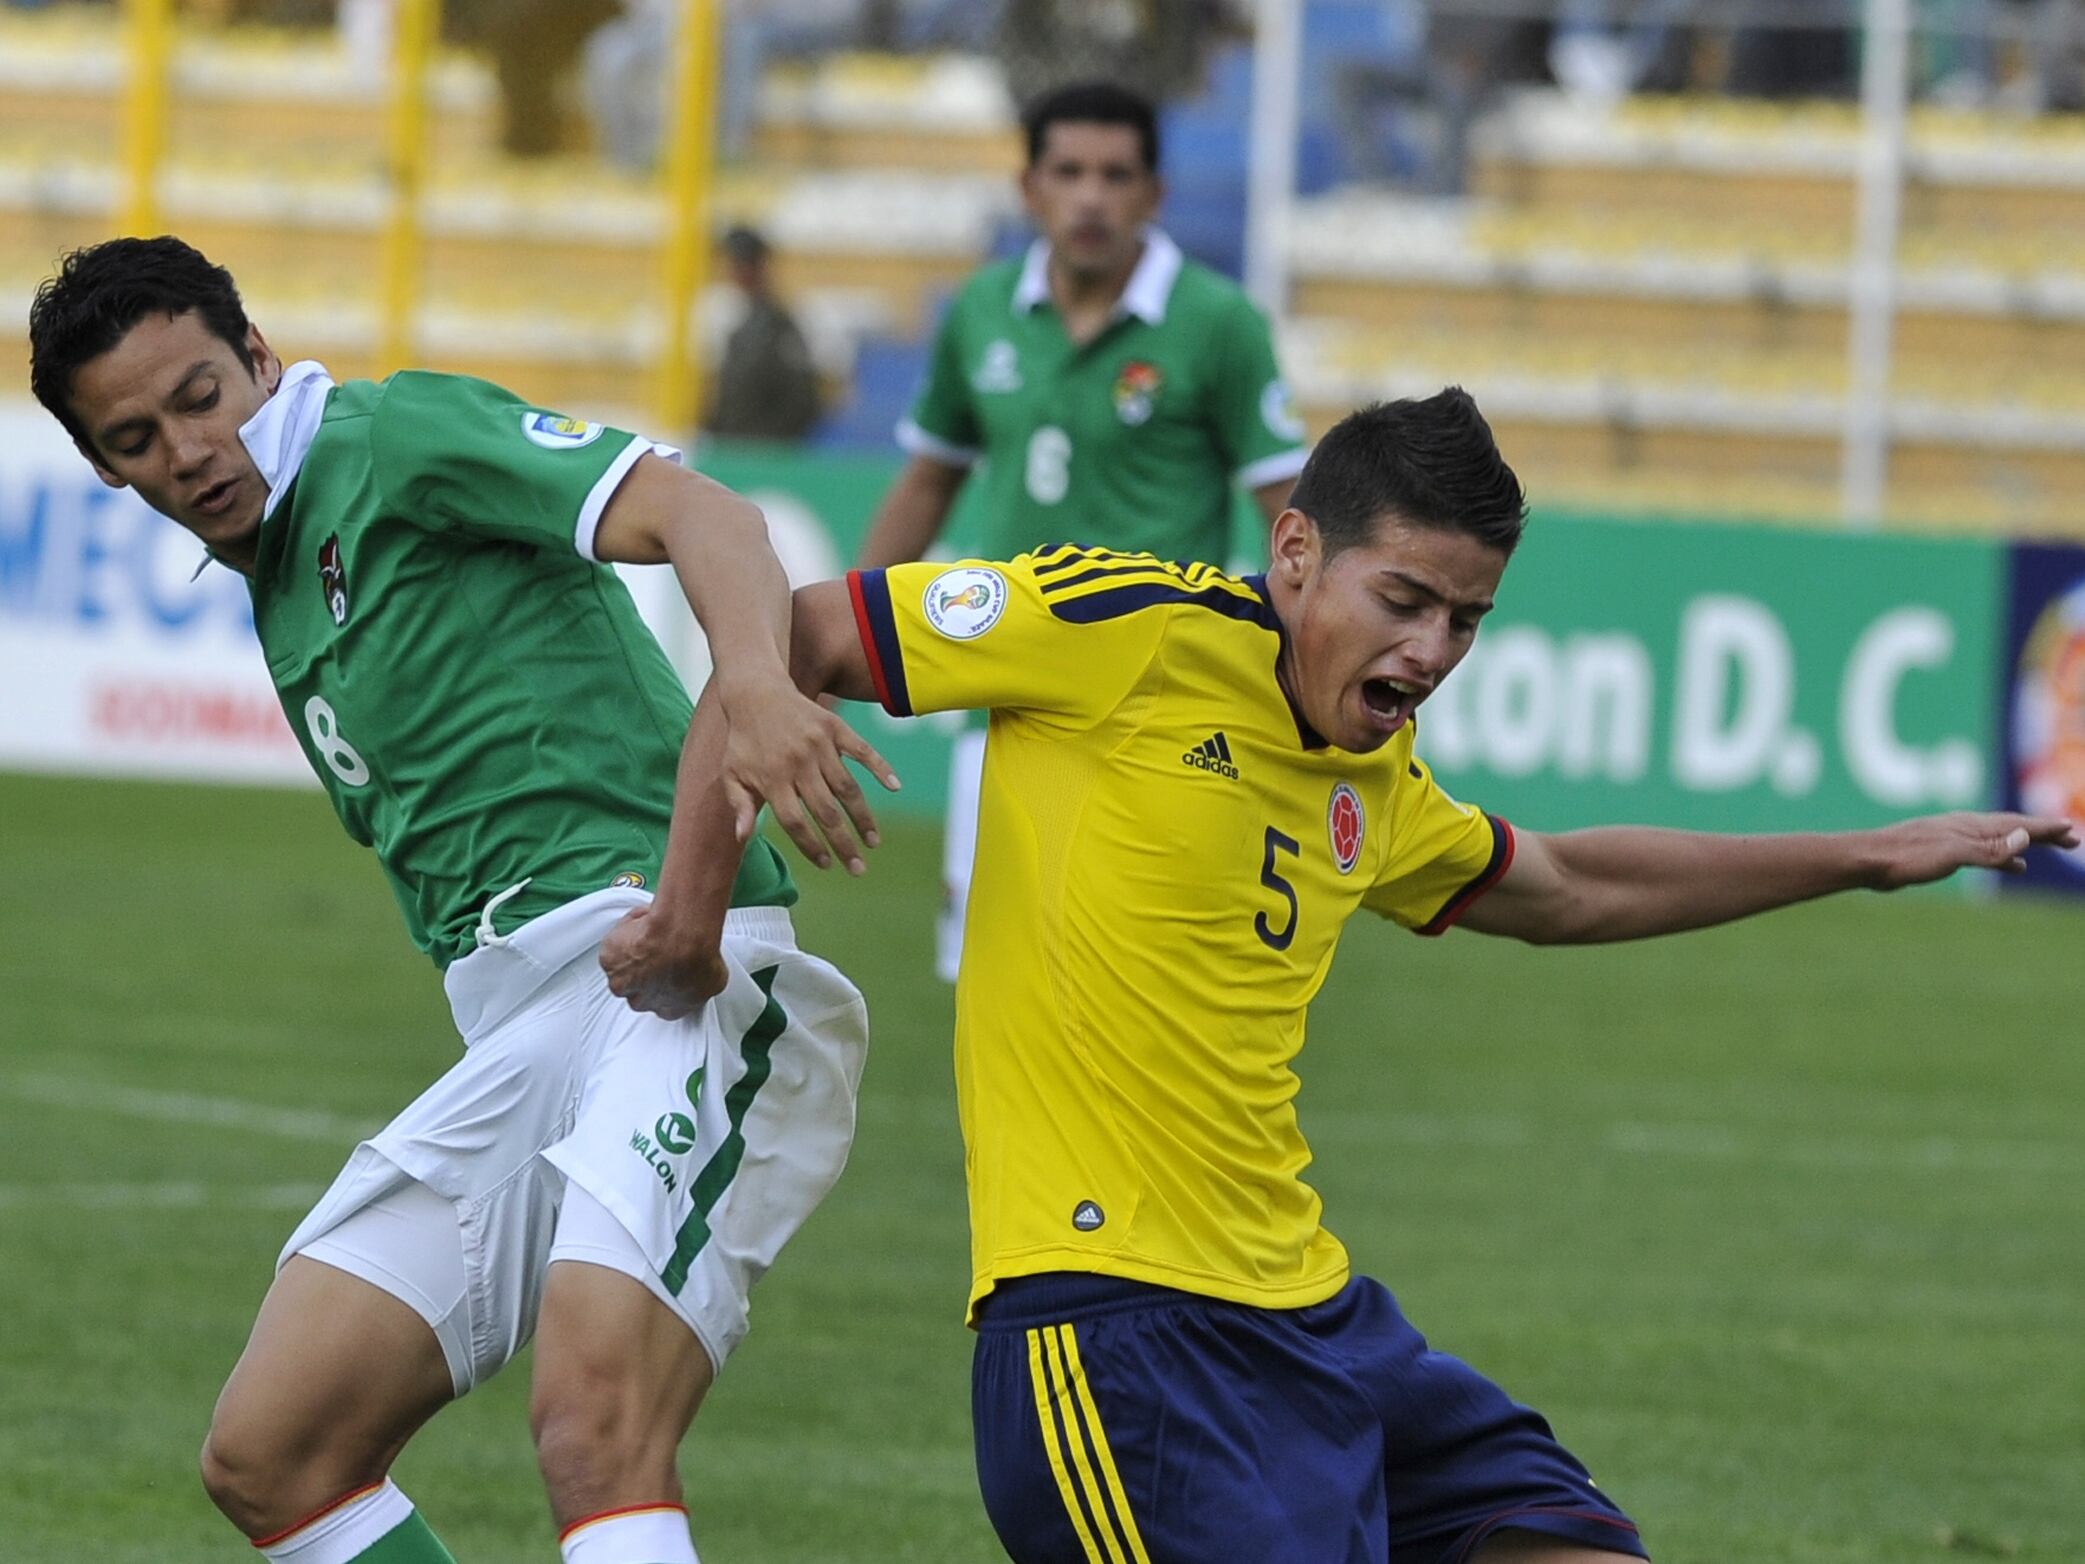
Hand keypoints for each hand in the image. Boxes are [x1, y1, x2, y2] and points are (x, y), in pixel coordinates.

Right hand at [600, 906, 727, 1019]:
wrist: (682, 939)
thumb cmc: (698, 959)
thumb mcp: (716, 977)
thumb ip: (703, 982)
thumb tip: (705, 974)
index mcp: (669, 1010)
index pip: (664, 1005)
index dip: (667, 985)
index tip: (672, 969)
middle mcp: (642, 1001)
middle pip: (639, 989)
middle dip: (647, 970)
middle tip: (660, 948)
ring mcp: (622, 982)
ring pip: (623, 969)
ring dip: (633, 953)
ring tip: (650, 933)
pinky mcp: (609, 961)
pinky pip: (614, 946)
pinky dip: (624, 933)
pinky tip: (641, 924)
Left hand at [716, 676, 900, 873]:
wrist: (756, 691)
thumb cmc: (743, 740)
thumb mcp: (731, 774)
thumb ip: (738, 806)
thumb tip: (741, 839)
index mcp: (772, 779)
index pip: (795, 822)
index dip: (811, 846)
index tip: (826, 865)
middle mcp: (798, 764)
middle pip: (826, 813)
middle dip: (844, 844)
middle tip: (858, 869)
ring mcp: (819, 745)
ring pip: (847, 789)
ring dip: (863, 818)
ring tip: (873, 842)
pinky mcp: (834, 728)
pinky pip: (862, 750)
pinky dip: (880, 767)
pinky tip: (895, 787)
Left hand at [1866, 812, 2078, 889]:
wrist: (1868, 861)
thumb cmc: (1906, 858)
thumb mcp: (1952, 855)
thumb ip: (1989, 849)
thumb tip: (2024, 837)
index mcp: (1970, 827)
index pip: (2017, 826)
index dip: (2045, 829)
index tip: (2071, 829)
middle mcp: (1965, 828)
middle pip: (2013, 828)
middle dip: (2043, 832)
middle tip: (2072, 839)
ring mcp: (1954, 839)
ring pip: (2000, 838)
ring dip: (2025, 842)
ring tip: (2047, 846)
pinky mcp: (1942, 852)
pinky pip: (1985, 852)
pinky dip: (2005, 856)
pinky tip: (2014, 867)